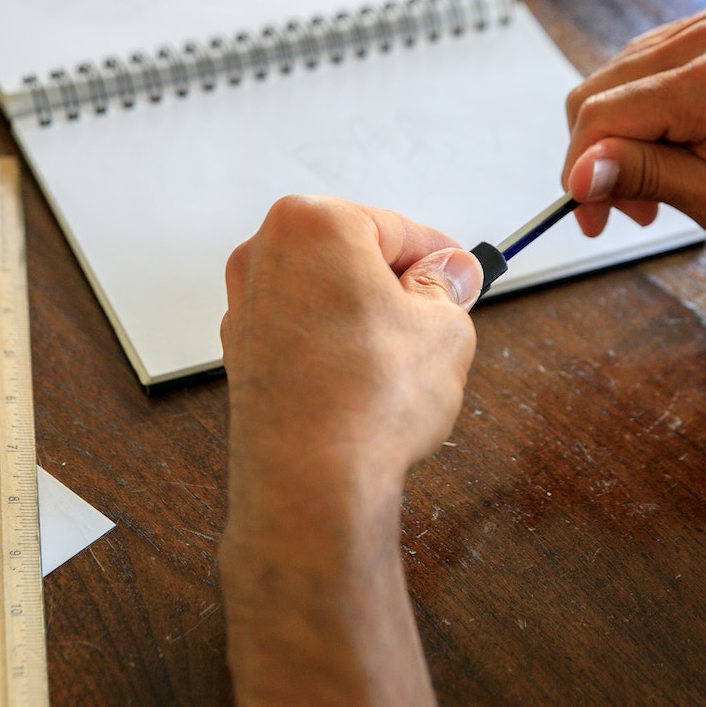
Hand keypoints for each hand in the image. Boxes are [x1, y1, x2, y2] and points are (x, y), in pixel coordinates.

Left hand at [219, 195, 479, 706]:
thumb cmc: (367, 401)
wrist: (312, 483)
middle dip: (398, 283)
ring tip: (406, 358)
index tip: (462, 273)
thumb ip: (447, 287)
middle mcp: (265, 255)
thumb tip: (449, 274)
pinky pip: (303, 331)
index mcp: (312, 223)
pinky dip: (336, 344)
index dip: (440, 255)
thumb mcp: (444, 327)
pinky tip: (367, 380)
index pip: (397, 226)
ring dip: (367, 315)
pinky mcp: (243, 354)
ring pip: (326, 294)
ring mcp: (246, 306)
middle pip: (353, 253)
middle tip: (441, 315)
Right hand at [562, 3, 705, 251]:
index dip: (580, 171)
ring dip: (617, 137)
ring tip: (655, 184)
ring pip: (614, 81)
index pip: (601, 115)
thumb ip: (648, 178)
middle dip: (596, 157)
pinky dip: (641, 113)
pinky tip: (668, 148)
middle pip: (597, 92)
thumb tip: (582, 171)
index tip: (587, 215)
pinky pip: (642, 69)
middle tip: (623, 208)